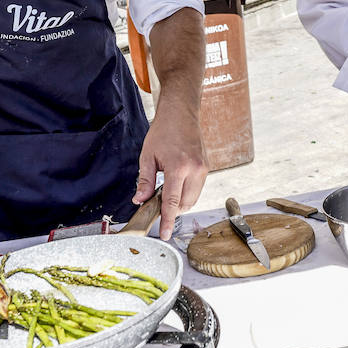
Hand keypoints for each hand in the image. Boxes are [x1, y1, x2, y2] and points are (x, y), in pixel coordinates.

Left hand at [135, 102, 206, 239]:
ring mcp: (204, 169)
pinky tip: (176, 184)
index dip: (167, 221)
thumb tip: (139, 200)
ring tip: (166, 192)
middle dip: (172, 211)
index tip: (164, 234)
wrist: (181, 113)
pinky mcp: (207, 168)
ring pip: (193, 199)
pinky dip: (187, 193)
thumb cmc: (163, 131)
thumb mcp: (147, 156)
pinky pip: (197, 189)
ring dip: (180, 202)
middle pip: (185, 204)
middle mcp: (195, 170)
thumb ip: (144, 180)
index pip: (172, 202)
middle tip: (157, 205)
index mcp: (178, 168)